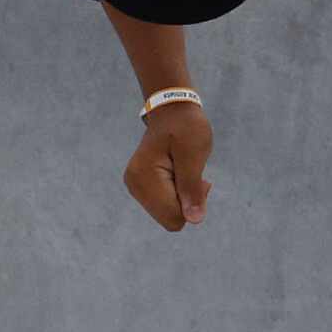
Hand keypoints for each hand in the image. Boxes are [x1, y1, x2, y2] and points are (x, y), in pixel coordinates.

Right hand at [125, 104, 213, 230]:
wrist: (172, 111)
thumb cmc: (186, 127)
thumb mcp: (194, 153)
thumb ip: (191, 188)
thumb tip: (194, 220)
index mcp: (144, 177)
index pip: (174, 216)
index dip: (192, 202)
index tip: (197, 177)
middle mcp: (134, 186)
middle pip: (170, 219)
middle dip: (187, 201)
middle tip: (192, 173)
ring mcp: (136, 187)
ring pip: (169, 214)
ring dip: (183, 197)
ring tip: (185, 171)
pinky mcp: (142, 187)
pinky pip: (165, 206)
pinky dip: (177, 194)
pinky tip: (178, 173)